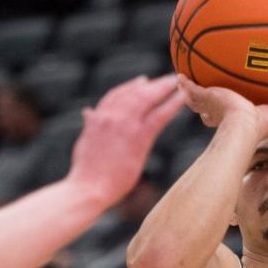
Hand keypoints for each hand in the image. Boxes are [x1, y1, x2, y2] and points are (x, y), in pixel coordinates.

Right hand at [68, 74, 184, 206]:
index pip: (115, 95)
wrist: (88, 188)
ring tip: (177, 83)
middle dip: (152, 84)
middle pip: (134, 92)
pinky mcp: (139, 137)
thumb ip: (90, 125)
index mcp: (98, 118)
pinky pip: (160, 115)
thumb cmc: (85, 172)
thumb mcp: (84, 142)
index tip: (141, 82)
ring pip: (147, 98)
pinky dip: (173, 104)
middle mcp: (111, 116)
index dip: (130, 87)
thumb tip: (87, 112)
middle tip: (166, 80)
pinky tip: (183, 98)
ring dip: (163, 88)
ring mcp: (126, 125)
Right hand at [178, 74, 267, 138]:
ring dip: (191, 90)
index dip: (226, 108)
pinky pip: (190, 88)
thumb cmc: (258, 126)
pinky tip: (179, 76)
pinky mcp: (202, 97)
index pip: (228, 112)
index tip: (228, 100)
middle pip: (209, 105)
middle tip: (206, 89)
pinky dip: (184, 83)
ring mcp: (208, 105)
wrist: (241, 126)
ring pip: (196, 97)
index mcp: (234, 117)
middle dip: (206, 98)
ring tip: (186, 79)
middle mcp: (218, 113)